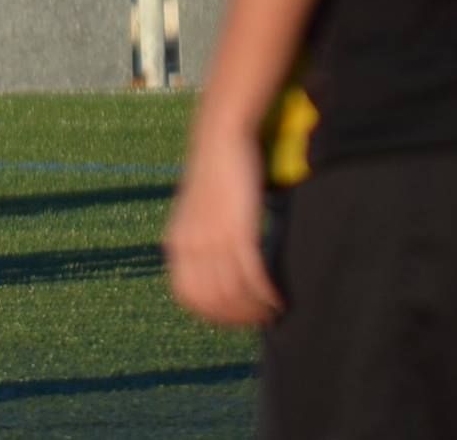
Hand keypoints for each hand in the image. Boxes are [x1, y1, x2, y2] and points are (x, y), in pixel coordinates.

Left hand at [164, 131, 283, 327]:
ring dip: (257, 310)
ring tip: (274, 309)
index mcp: (176, 243)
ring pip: (234, 294)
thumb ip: (201, 243)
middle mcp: (190, 245)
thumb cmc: (215, 175)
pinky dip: (267, 294)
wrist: (220, 138)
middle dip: (240, 318)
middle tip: (263, 318)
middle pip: (213, 303)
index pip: (189, 299)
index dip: (214, 316)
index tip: (238, 319)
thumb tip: (217, 274)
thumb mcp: (197, 213)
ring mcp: (212, 238)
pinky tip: (280, 298)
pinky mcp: (238, 229)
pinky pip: (252, 275)